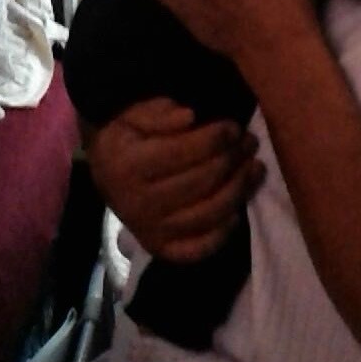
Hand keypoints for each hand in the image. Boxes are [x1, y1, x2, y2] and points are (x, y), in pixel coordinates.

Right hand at [85, 97, 263, 261]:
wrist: (105, 174)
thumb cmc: (127, 138)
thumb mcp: (134, 114)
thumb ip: (160, 112)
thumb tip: (190, 116)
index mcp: (128, 166)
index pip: (182, 152)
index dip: (215, 138)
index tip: (234, 126)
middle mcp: (137, 203)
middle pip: (201, 182)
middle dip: (232, 159)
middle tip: (250, 142)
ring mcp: (150, 230)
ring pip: (207, 213)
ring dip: (239, 189)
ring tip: (255, 168)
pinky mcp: (161, 249)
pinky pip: (198, 248)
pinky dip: (222, 233)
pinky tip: (237, 211)